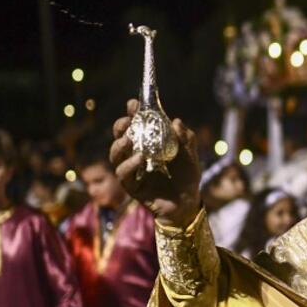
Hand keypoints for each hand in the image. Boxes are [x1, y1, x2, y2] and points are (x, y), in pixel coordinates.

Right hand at [110, 100, 201, 228]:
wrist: (188, 202)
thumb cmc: (187, 177)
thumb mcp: (191, 155)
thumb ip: (186, 138)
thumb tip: (176, 121)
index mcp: (149, 144)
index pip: (137, 125)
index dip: (133, 113)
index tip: (133, 103)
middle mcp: (137, 154)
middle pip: (120, 137)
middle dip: (120, 126)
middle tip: (126, 121)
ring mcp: (132, 170)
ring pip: (116, 155)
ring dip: (119, 145)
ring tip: (128, 139)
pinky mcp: (131, 186)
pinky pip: (123, 174)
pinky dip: (128, 165)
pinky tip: (139, 159)